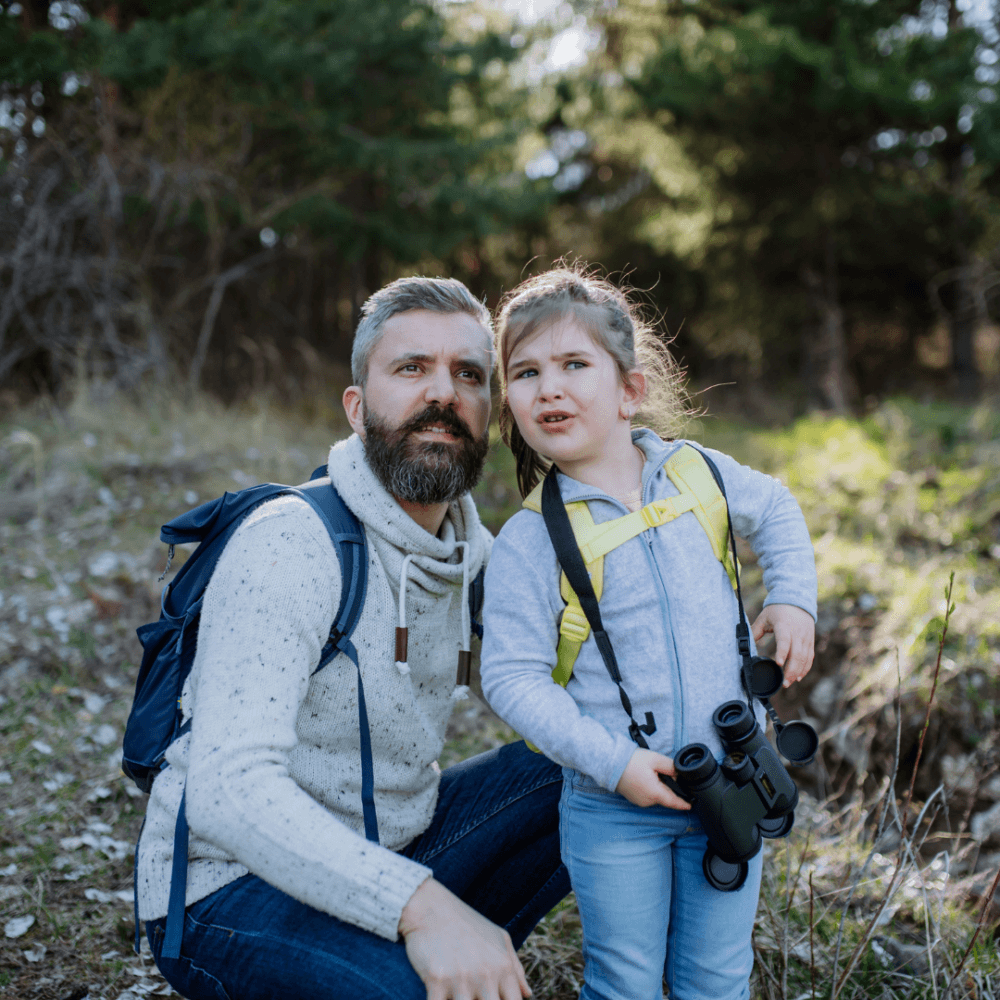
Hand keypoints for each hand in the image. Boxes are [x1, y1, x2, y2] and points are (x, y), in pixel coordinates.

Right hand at [398, 877, 530, 999]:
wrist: (431, 907)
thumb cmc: (467, 924)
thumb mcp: (499, 938)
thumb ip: (516, 968)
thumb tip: (528, 994)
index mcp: (503, 966)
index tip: (493, 998)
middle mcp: (486, 974)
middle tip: (475, 996)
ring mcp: (461, 978)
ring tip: (457, 994)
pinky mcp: (436, 980)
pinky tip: (439, 994)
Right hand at [615, 748, 690, 809]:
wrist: (609, 764)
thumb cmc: (631, 761)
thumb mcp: (656, 760)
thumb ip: (671, 767)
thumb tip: (681, 774)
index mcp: (656, 793)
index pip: (675, 802)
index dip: (685, 804)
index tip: (693, 804)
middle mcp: (648, 801)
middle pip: (665, 797)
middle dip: (669, 787)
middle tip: (665, 772)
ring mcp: (640, 801)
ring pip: (656, 796)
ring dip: (659, 787)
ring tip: (652, 772)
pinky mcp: (634, 798)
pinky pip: (648, 795)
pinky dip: (650, 788)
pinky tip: (645, 776)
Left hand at [751, 604, 814, 687]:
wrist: (797, 600)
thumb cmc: (778, 610)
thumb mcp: (764, 617)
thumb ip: (755, 631)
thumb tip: (744, 644)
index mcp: (784, 625)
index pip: (785, 640)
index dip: (782, 652)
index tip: (778, 663)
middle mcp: (797, 632)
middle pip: (797, 654)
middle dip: (791, 670)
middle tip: (784, 683)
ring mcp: (806, 637)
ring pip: (804, 658)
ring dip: (798, 672)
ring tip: (788, 682)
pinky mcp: (810, 641)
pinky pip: (809, 657)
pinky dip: (805, 668)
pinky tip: (798, 677)